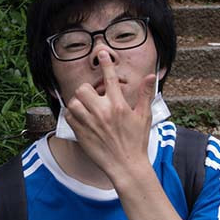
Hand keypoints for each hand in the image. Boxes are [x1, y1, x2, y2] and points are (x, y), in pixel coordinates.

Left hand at [64, 50, 156, 178]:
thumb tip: (150, 76)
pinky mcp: (81, 133)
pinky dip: (73, 114)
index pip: (110, 78)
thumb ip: (145, 94)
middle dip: (87, 90)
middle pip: (84, 89)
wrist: (126, 166)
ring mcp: (90, 123)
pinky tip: (81, 117)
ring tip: (87, 108)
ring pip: (74, 102)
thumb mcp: (144, 116)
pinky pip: (69, 116)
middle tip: (94, 97)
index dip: (106, 63)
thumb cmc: (137, 141)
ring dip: (79, 102)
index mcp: (119, 106)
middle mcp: (102, 112)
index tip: (102, 53)